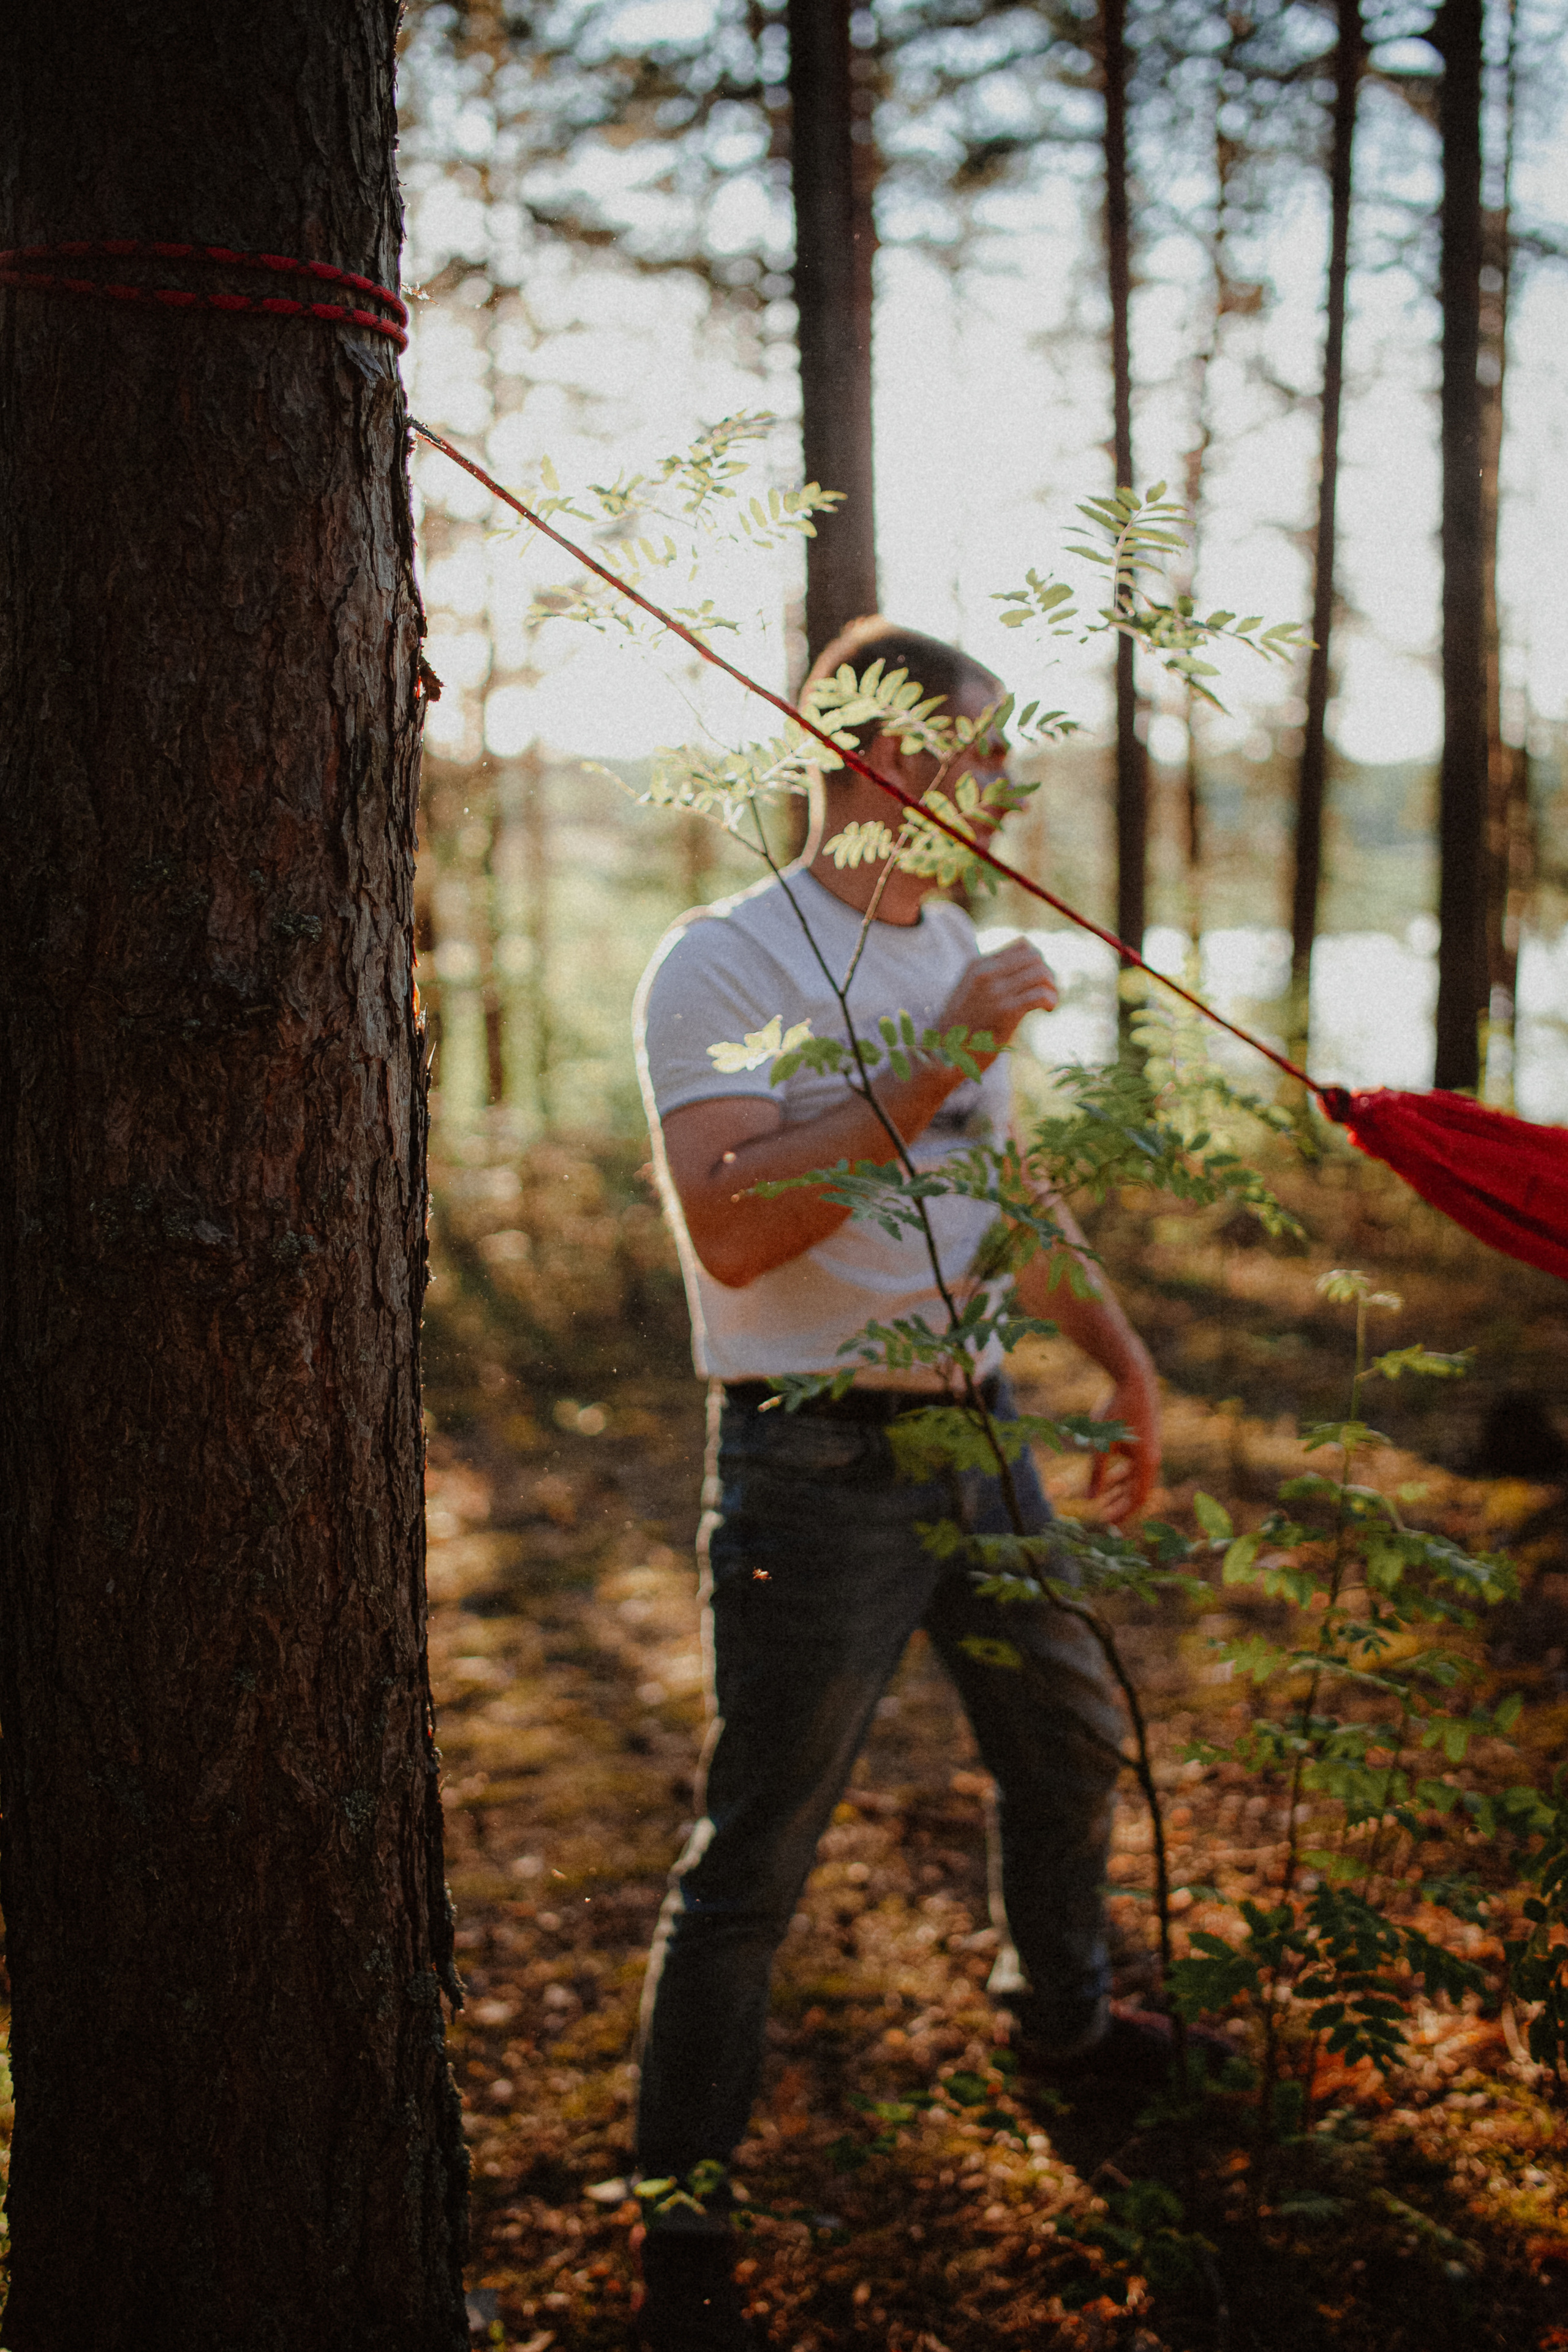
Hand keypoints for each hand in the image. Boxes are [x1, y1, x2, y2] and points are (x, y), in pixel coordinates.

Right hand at [939, 941, 1058, 1064]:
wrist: (944, 1053)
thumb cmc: (961, 1027)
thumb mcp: (970, 992)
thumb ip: (991, 978)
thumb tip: (1024, 972)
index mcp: (978, 965)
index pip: (1023, 945)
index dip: (1037, 962)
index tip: (1037, 982)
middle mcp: (986, 972)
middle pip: (1035, 956)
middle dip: (1048, 974)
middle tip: (1046, 994)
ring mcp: (995, 991)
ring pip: (1041, 973)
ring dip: (1052, 988)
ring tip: (1048, 1004)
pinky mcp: (1005, 1011)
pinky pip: (1041, 995)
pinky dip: (1051, 1001)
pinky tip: (1047, 1011)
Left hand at [1087, 1361, 1160, 1525]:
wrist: (1134, 1381)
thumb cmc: (1118, 1411)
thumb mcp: (1102, 1444)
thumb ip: (1096, 1472)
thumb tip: (1089, 1499)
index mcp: (1147, 1463)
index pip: (1138, 1499)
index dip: (1124, 1512)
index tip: (1107, 1523)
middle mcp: (1152, 1459)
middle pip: (1137, 1491)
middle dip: (1120, 1505)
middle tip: (1103, 1517)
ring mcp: (1149, 1450)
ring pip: (1134, 1478)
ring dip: (1118, 1490)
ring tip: (1100, 1499)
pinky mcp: (1144, 1441)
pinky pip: (1133, 1465)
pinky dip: (1120, 1474)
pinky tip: (1106, 1478)